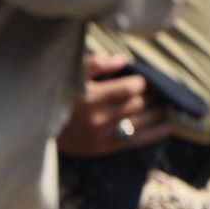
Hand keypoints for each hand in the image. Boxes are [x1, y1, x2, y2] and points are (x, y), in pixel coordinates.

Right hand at [56, 53, 171, 156]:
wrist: (39, 128)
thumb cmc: (61, 94)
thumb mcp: (72, 74)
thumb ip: (96, 64)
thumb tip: (122, 59)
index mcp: (89, 97)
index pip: (127, 89)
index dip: (141, 82)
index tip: (144, 79)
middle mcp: (96, 118)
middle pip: (135, 106)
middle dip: (149, 97)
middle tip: (159, 91)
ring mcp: (100, 135)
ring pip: (138, 123)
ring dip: (157, 113)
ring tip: (170, 105)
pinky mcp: (102, 149)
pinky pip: (133, 141)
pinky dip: (154, 133)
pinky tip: (169, 126)